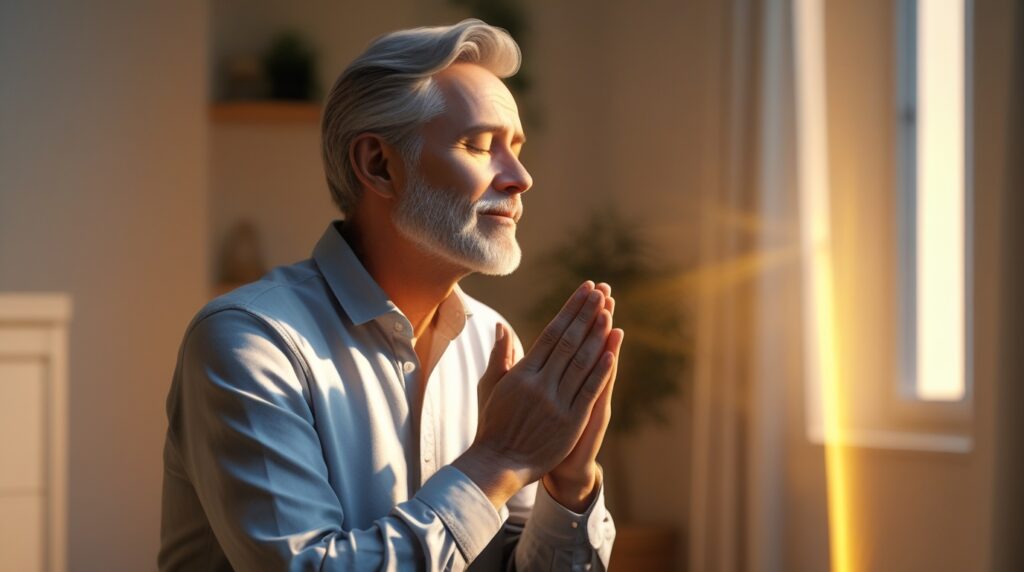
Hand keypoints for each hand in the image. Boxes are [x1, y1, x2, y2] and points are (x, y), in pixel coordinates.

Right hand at [453, 281, 620, 507]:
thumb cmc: (493, 423)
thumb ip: (501, 355)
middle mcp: (540, 383)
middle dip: (586, 314)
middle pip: (568, 341)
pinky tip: (613, 351)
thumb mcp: (491, 386)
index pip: (551, 332)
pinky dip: (602, 370)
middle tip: (601, 292)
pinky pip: (589, 390)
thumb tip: (501, 326)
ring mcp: (556, 402)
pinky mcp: (570, 422)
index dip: (569, 310)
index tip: (584, 291)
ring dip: (597, 335)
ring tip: (609, 312)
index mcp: (522, 372)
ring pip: (581, 362)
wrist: (498, 463)